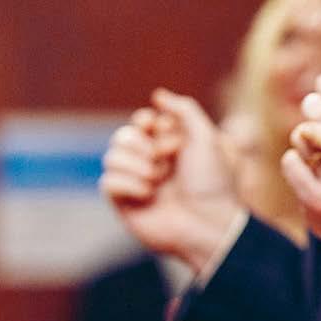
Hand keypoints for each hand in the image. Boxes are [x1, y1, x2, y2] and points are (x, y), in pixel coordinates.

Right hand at [100, 89, 242, 270]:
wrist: (209, 224)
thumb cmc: (212, 184)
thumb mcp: (207, 138)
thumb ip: (185, 110)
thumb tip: (158, 96)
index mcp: (170, 151)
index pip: (141, 124)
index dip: (144, 121)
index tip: (153, 125)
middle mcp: (152, 167)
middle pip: (123, 136)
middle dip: (141, 144)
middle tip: (164, 160)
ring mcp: (137, 186)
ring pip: (111, 157)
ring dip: (136, 165)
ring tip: (158, 181)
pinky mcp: (125, 205)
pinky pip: (107, 182)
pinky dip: (128, 185)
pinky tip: (148, 195)